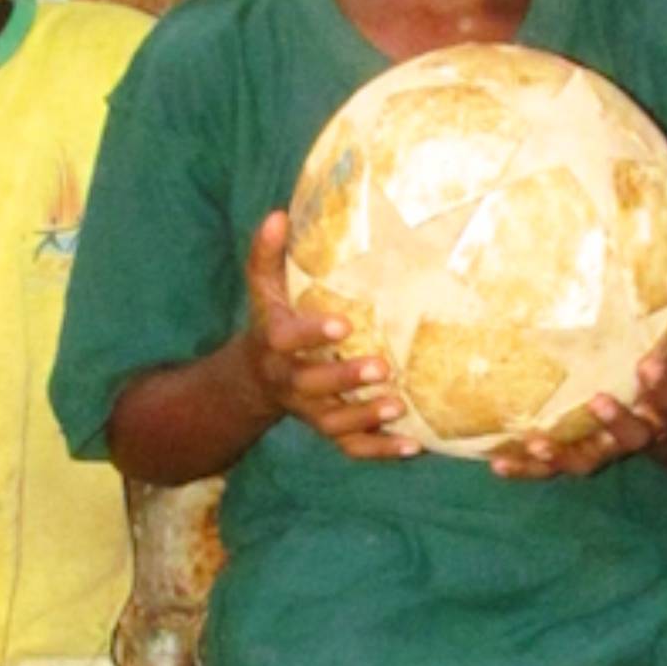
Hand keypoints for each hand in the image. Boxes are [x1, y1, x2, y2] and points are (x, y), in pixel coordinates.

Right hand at [242, 212, 417, 458]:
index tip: (343, 323)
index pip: (288, 339)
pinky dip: (380, 451)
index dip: (313, 334)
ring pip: (333, 422)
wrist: (255, 380)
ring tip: (397, 406)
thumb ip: (267, 255)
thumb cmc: (272, 323)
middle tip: (383, 366)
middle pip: (312, 386)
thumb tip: (278, 214)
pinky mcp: (329, 428)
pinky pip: (351, 447)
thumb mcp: (264, 290)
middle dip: (345, 379)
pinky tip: (411, 446)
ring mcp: (310, 410)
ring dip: (364, 416)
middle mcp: (291, 380)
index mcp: (275, 343)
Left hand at [488, 262, 666, 479]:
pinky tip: (497, 461)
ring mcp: (606, 448)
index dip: (663, 384)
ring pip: (587, 459)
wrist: (666, 428)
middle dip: (617, 422)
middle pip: (633, 436)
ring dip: (561, 456)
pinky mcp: (577, 454)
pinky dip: (526, 467)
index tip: (650, 366)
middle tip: (599, 401)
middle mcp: (640, 432)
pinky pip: (552, 468)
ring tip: (535, 444)